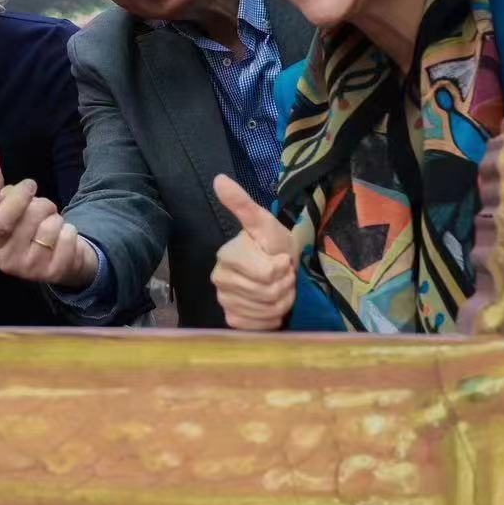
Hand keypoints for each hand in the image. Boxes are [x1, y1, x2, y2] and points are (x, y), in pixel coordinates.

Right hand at [0, 180, 95, 290]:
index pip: (1, 222)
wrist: (56, 260)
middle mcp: (8, 262)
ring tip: (53, 227)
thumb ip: (7, 201)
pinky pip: (67, 237)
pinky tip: (63, 239)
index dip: (17, 199)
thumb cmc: (30, 232)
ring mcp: (32, 270)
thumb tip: (11, 191)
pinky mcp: (55, 273)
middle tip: (46, 209)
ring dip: (57, 219)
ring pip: (52, 225)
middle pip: (31, 217)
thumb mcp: (12, 215)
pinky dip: (70, 231)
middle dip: (43, 205)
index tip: (30, 184)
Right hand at [210, 173, 298, 330]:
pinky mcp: (233, 319)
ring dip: (282, 301)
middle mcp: (220, 279)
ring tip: (279, 289)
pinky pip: (258, 326)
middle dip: (285, 285)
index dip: (283, 268)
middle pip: (269, 293)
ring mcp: (224, 301)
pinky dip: (272, 318)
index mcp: (226, 256)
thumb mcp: (264, 222)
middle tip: (283, 275)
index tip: (282, 259)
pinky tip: (270, 305)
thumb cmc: (273, 244)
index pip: (268, 274)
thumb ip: (242, 204)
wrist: (280, 268)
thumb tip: (219, 178)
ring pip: (266, 311)